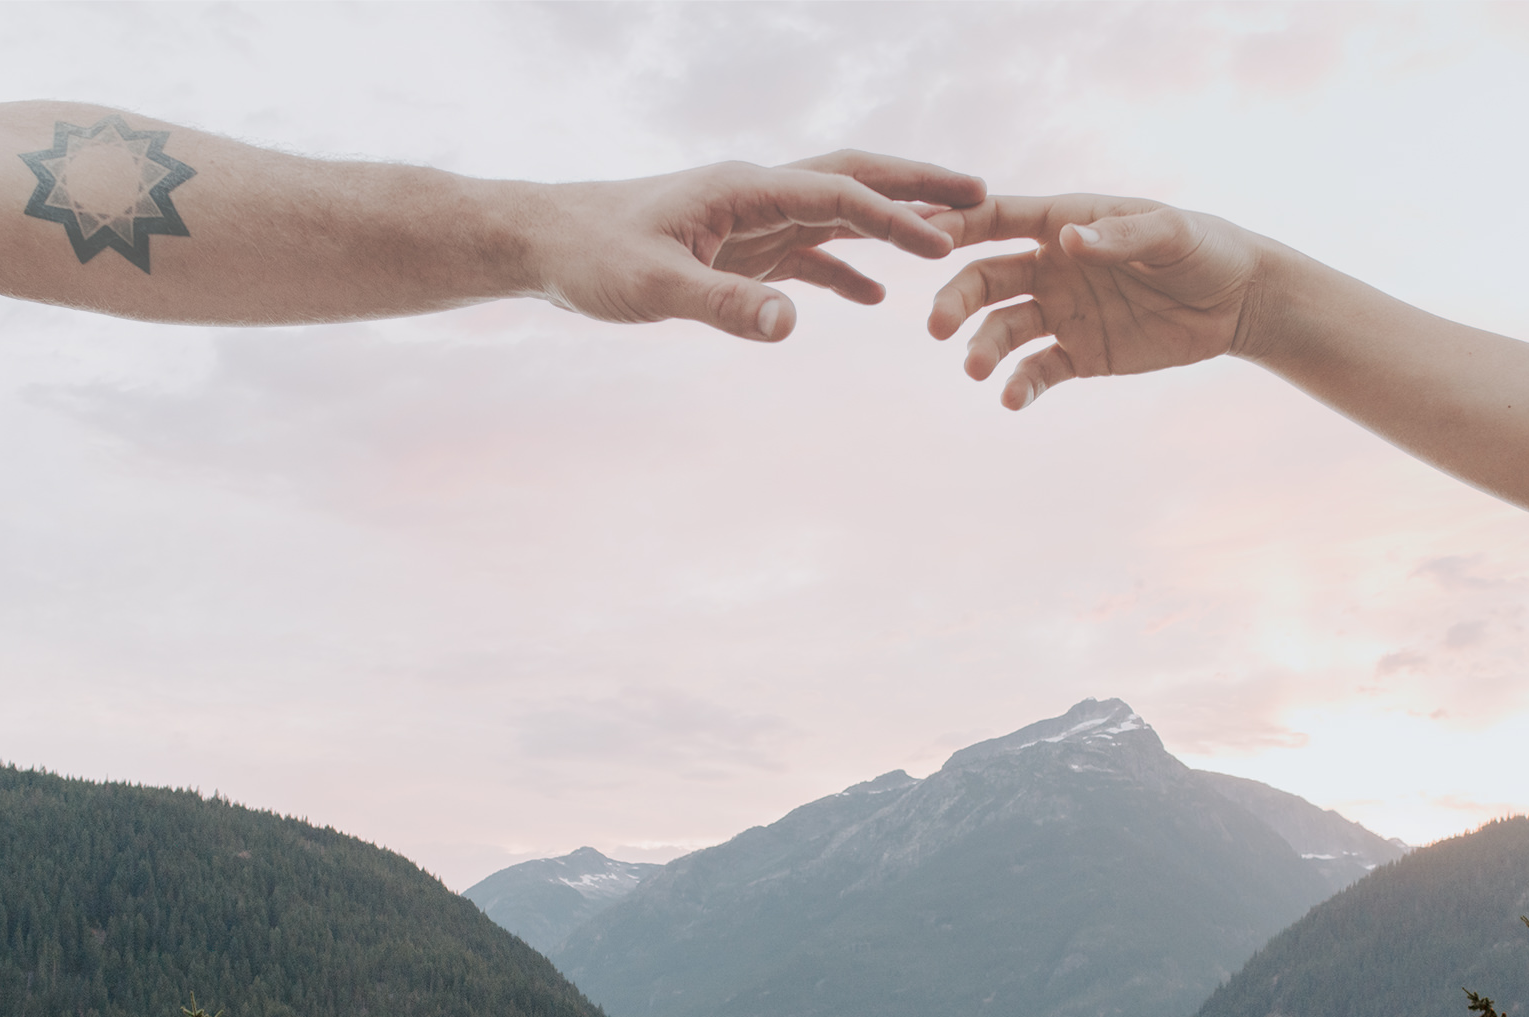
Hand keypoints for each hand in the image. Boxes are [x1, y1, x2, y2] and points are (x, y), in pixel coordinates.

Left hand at [527, 151, 984, 341]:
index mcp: (744, 190)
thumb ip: (726, 307)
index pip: (837, 196)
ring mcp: (749, 219)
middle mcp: (755, 194)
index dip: (895, 219)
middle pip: (853, 180)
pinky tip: (875, 298)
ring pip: (836, 211)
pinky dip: (844, 268)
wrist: (544, 242)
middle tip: (984, 195)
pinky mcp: (735, 248)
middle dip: (918, 188)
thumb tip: (794, 325)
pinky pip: (804, 252)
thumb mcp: (655, 287)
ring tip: (952, 236)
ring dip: (892, 221)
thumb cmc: (592, 257)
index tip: (948, 242)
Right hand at [927, 195, 1265, 407]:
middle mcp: (1052, 268)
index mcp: (1066, 223)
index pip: (999, 219)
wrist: (1238, 302)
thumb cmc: (1205, 249)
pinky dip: (1020, 386)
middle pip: (986, 278)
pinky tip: (1010, 399)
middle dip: (957, 298)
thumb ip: (1118, 236)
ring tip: (977, 368)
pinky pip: (1038, 371)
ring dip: (983, 346)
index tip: (922, 234)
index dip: (959, 225)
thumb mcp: (1170, 233)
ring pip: (1004, 328)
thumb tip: (1067, 241)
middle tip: (938, 326)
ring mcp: (1063, 313)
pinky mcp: (1080, 355)